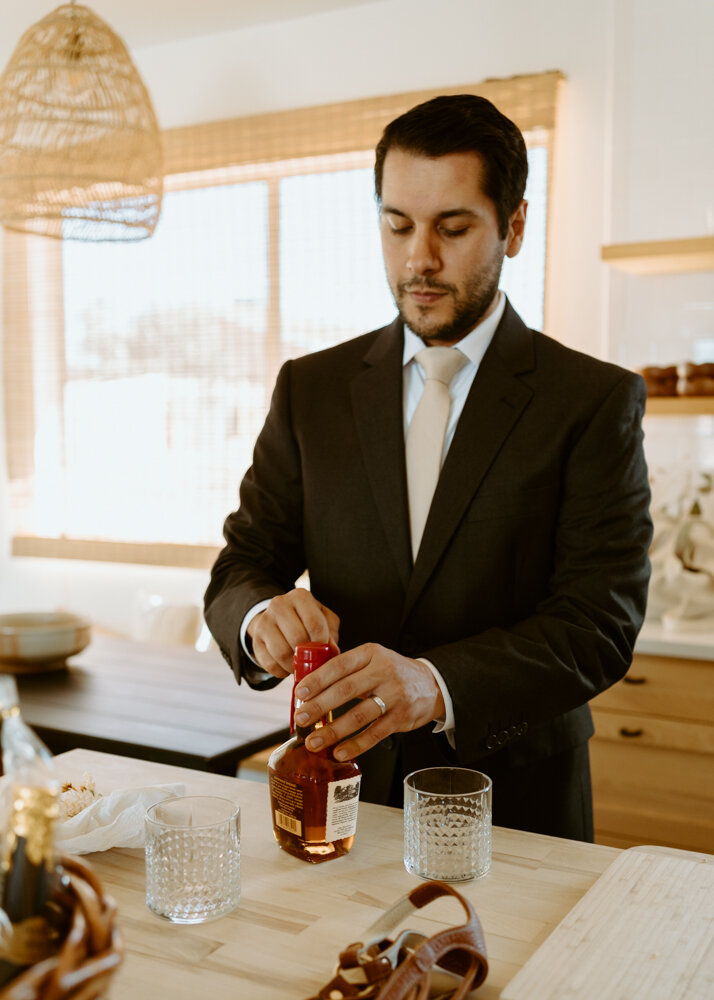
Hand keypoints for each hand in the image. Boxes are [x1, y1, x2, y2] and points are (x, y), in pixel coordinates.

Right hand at [247, 589, 339, 678]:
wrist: (279, 618)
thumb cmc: (308, 619)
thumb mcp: (324, 620)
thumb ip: (331, 633)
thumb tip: (332, 651)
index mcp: (300, 596)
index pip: (314, 623)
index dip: (322, 643)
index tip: (325, 651)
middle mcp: (279, 605)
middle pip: (297, 638)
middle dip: (309, 655)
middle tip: (314, 662)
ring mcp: (264, 622)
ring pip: (282, 652)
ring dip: (295, 666)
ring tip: (302, 666)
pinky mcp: (255, 640)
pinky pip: (269, 664)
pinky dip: (282, 671)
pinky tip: (288, 667)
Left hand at [292, 643, 444, 758]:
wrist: (431, 684)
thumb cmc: (392, 672)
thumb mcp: (372, 659)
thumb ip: (346, 669)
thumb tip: (308, 686)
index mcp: (371, 654)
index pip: (339, 665)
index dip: (317, 680)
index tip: (299, 693)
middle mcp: (383, 672)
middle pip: (346, 690)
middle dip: (320, 706)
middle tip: (301, 719)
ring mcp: (394, 695)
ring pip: (359, 715)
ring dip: (333, 730)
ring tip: (314, 741)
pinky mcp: (401, 717)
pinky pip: (375, 733)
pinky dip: (356, 745)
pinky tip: (339, 752)